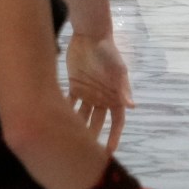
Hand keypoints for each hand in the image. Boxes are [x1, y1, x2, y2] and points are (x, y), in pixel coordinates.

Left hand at [64, 31, 131, 153]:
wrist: (91, 36)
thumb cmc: (108, 52)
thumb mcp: (118, 70)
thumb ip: (123, 88)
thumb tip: (132, 106)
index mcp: (115, 95)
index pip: (117, 121)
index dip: (114, 136)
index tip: (109, 151)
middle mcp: (102, 97)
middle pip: (98, 121)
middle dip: (92, 136)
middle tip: (83, 152)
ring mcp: (88, 93)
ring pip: (82, 115)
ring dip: (76, 126)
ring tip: (67, 139)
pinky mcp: (75, 86)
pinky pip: (69, 103)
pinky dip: (64, 111)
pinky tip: (55, 121)